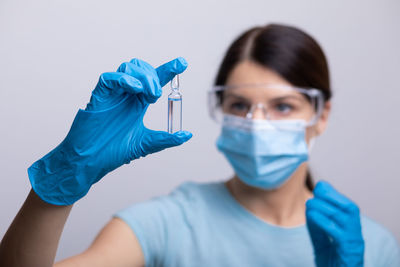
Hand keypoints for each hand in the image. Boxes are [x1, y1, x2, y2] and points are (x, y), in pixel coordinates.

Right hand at [28, 58, 191, 205]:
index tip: (183, 63)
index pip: (155, 80)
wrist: (90, 162)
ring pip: (127, 67)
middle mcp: (126, 95)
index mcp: (137, 103)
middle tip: (158, 95)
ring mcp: (112, 94)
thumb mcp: (146, 144)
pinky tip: (136, 89)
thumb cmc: (113, 152)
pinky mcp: (98, 96)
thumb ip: (167, 139)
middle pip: (142, 68)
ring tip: (150, 95)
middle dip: (154, 75)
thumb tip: (188, 135)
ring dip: (143, 76)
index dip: (168, 70)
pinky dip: (124, 79)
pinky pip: (109, 78)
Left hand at [306, 181, 364, 266]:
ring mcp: (354, 242)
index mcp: (351, 230)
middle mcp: (356, 234)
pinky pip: (338, 233)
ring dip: (325, 206)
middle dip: (332, 196)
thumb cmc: (331, 262)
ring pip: (344, 217)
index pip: (347, 206)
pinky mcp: (349, 251)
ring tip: (310, 203)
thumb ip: (317, 224)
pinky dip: (324, 221)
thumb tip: (310, 205)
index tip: (320, 186)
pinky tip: (312, 215)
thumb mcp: (322, 239)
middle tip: (315, 192)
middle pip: (349, 208)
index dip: (334, 194)